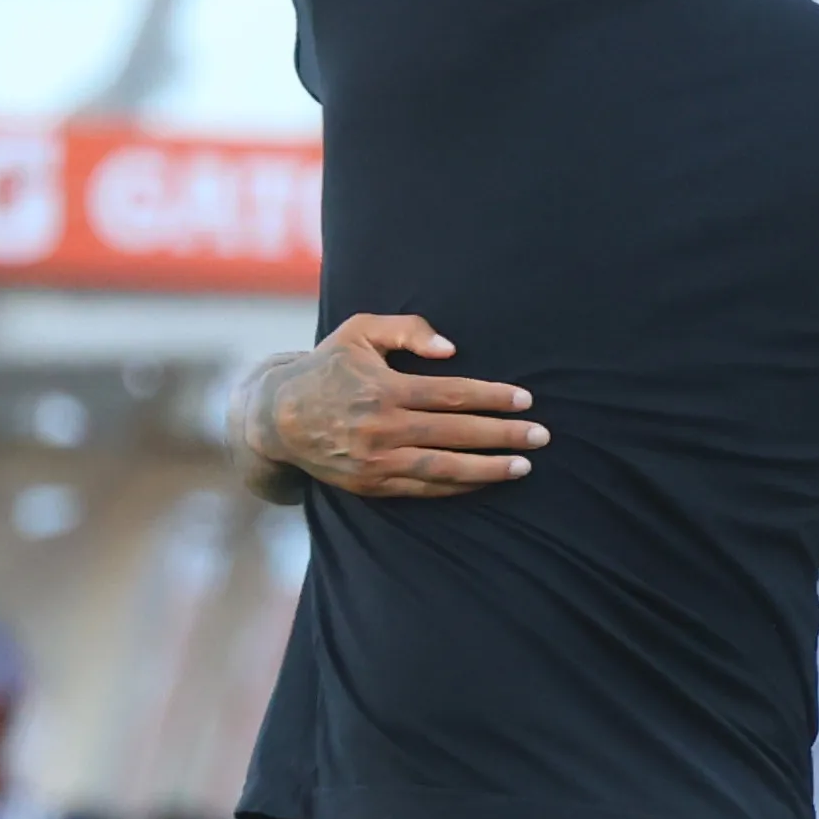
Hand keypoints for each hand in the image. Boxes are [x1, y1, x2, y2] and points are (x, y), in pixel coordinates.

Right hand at [237, 314, 544, 499]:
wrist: (277, 417)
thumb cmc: (328, 367)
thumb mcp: (359, 331)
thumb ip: (408, 329)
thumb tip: (451, 349)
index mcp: (384, 388)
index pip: (451, 394)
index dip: (492, 398)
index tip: (526, 400)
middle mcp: (382, 427)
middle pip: (456, 433)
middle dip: (503, 435)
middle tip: (541, 436)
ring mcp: (376, 461)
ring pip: (444, 469)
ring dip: (488, 469)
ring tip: (524, 467)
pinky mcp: (371, 485)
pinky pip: (424, 489)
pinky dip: (458, 487)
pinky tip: (485, 481)